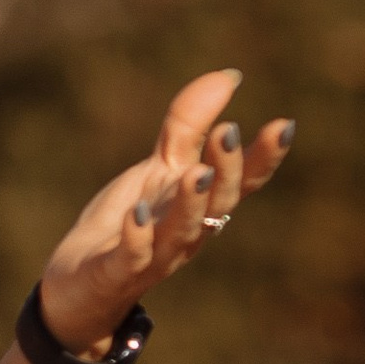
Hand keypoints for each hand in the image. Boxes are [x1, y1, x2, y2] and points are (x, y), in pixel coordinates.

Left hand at [36, 69, 294, 354]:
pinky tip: (137, 213)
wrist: (80, 286)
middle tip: (228, 133)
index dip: (264, 157)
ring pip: (182, 231)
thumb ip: (189, 125)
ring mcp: (154, 255)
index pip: (242, 181)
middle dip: (226, 171)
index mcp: (201, 205)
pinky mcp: (116, 273)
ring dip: (190, 203)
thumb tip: (230, 76)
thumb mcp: (159, 169)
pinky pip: (132, 257)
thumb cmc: (129, 222)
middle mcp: (188, 231)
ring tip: (195, 172)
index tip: (284, 125)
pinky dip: (137, 237)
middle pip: (217, 204)